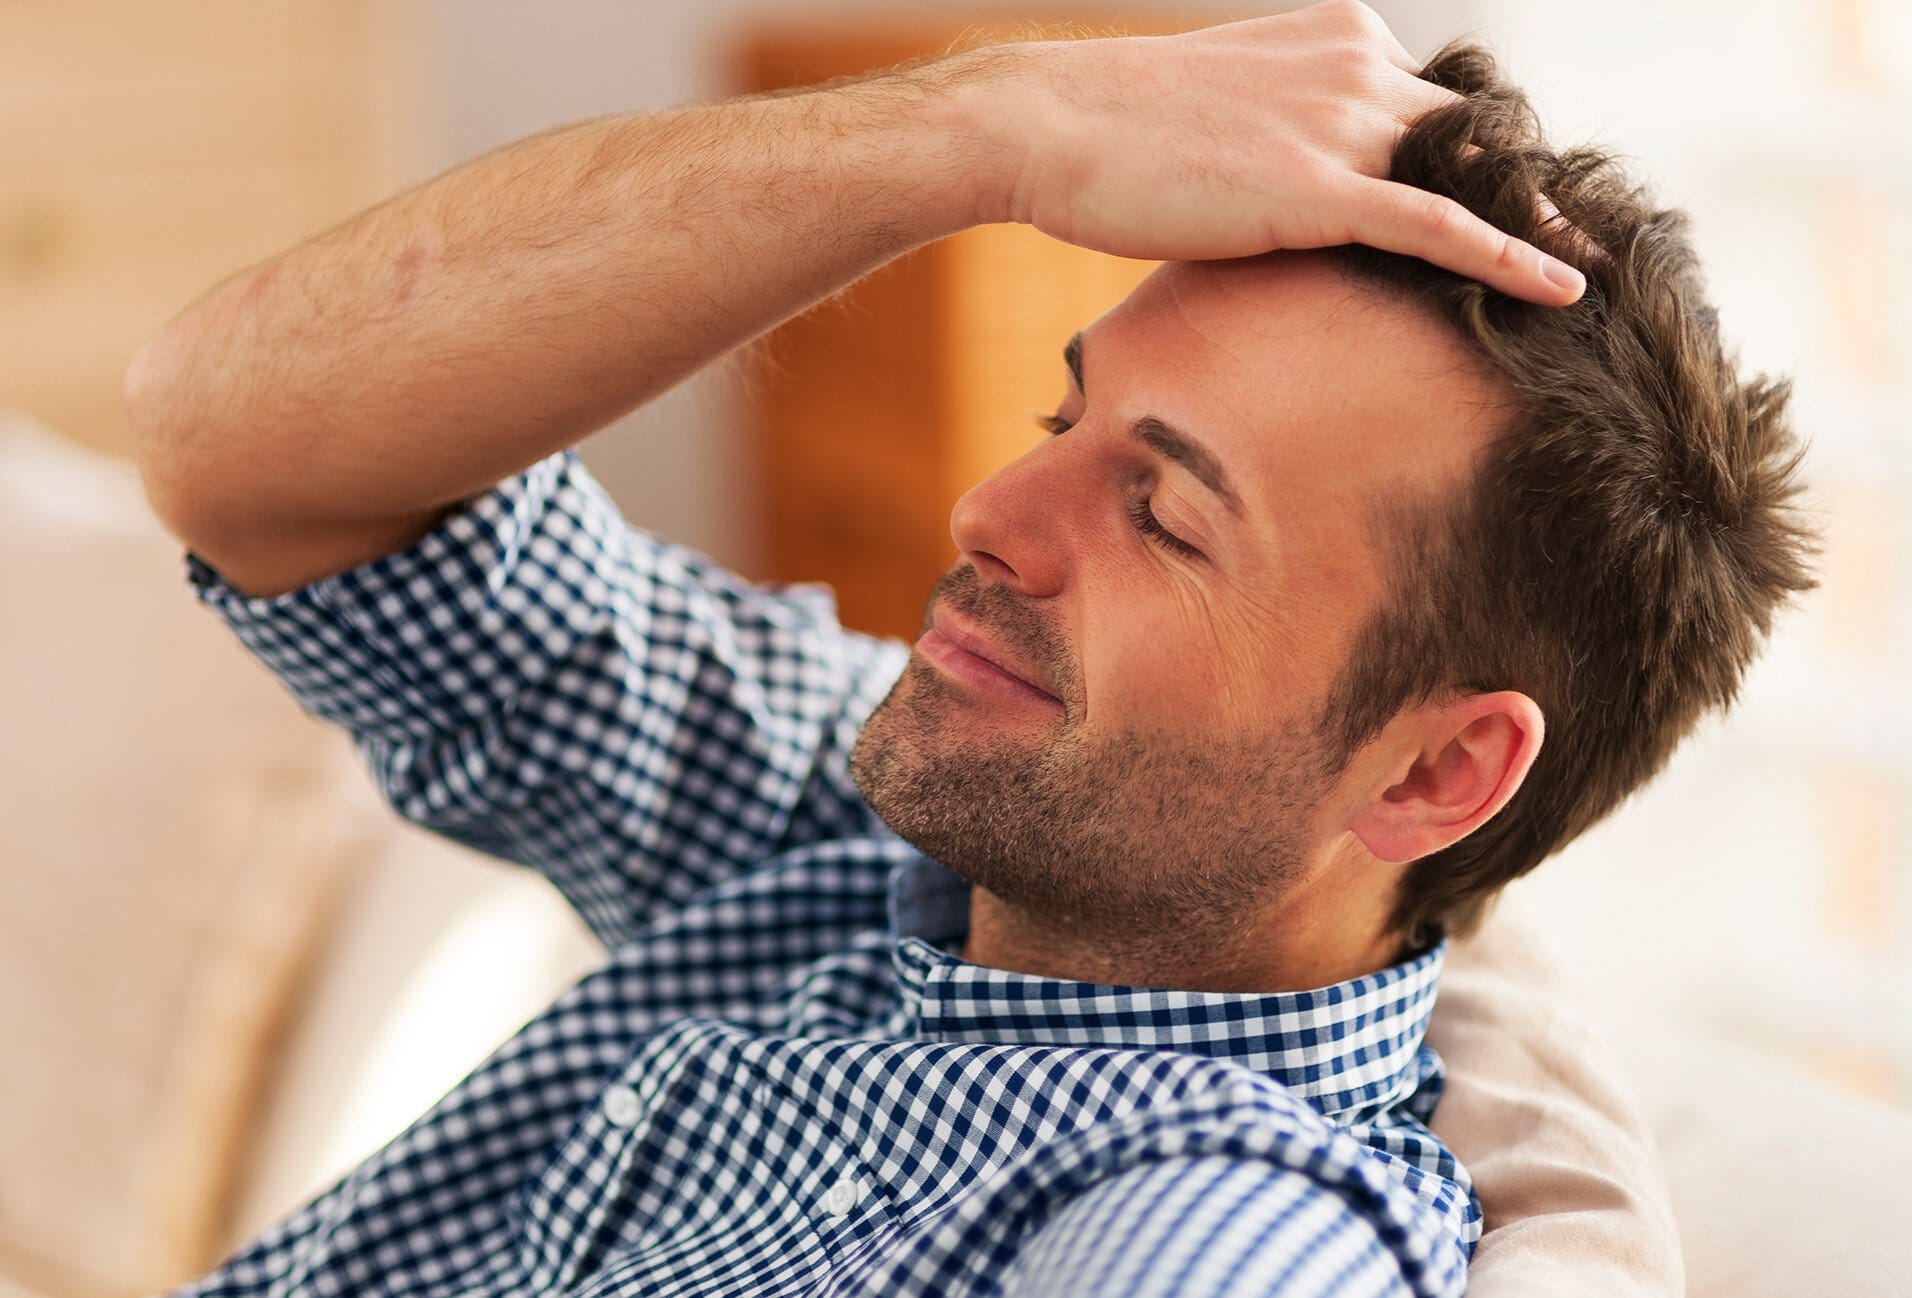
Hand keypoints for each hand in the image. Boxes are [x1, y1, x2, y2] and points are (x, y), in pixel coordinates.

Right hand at [980, 0, 1583, 304]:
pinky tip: (1564, 290)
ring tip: (1594, 271)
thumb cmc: (1110, 130)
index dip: (1477, 157)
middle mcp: (1357, 64)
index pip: (1436, 102)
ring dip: (1536, 226)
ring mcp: (1341, 121)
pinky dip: (1509, 258)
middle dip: (1528, 188)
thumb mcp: (1220, 109)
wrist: (1045, 123)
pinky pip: (1438, 226)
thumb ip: (1283, 132)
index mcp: (1338, 35)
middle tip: (1584, 238)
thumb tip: (1289, 189)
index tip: (1521, 196)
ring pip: (1470, 177)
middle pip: (1474, 134)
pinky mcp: (1318, 187)